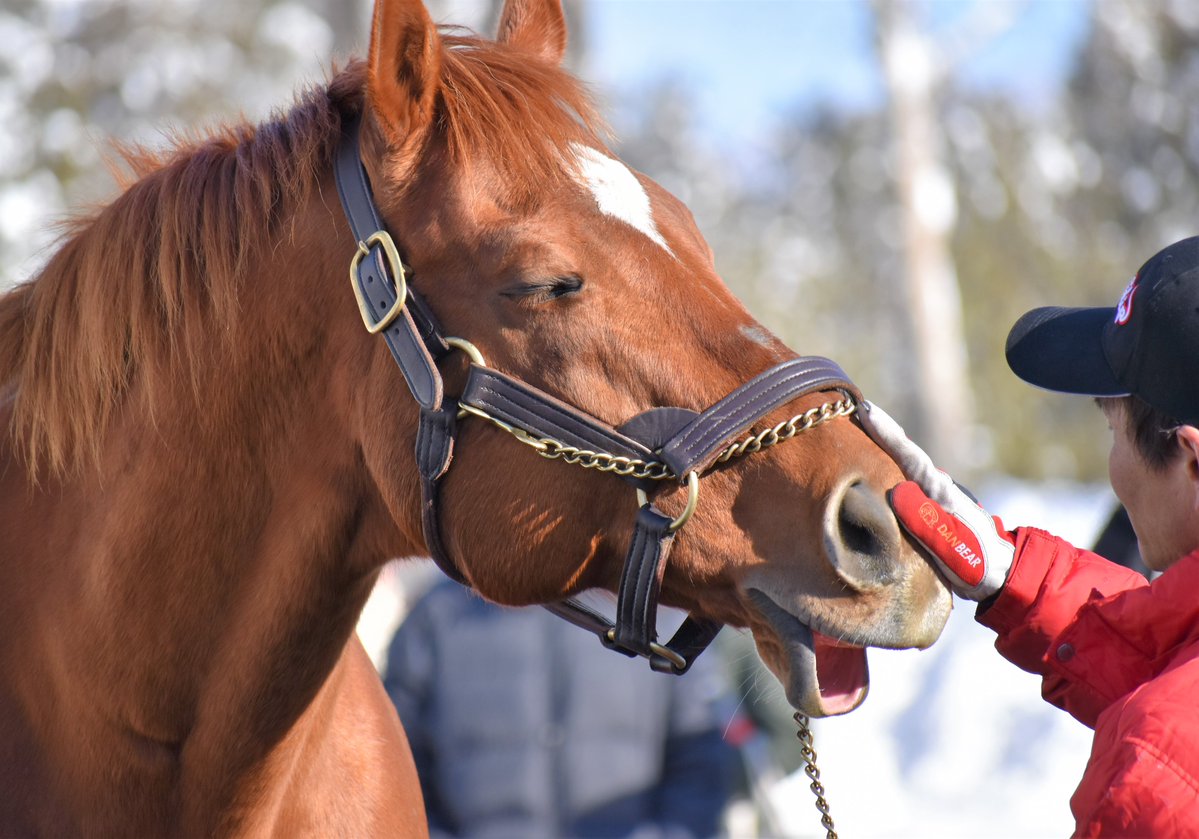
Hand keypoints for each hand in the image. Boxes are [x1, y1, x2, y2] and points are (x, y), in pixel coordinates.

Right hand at [858, 401, 1013, 599]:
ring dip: (875, 450)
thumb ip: (926, 521)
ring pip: (898, 468)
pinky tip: (864, 474)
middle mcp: (933, 488)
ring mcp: (930, 498)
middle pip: (900, 454)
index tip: (864, 408)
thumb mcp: (952, 545)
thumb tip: (896, 491)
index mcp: (938, 492)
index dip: (885, 432)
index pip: (908, 455)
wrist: (999, 577)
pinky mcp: (926, 511)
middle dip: (875, 432)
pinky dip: (881, 473)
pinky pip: (898, 485)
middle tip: (847, 409)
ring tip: (849, 433)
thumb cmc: (977, 563)